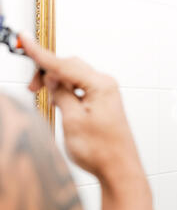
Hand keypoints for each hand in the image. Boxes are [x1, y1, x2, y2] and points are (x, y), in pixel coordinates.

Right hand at [20, 33, 143, 185]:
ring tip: (48, 100)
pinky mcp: (104, 104)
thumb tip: (53, 78)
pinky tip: (61, 104)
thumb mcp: (73, 120)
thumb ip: (62, 94)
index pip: (64, 64)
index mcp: (100, 85)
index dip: (40, 54)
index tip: (24, 39)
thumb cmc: (101, 150)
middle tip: (32, 88)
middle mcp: (106, 86)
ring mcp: (107, 95)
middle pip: (71, 67)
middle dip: (49, 73)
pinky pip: (82, 89)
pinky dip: (68, 93)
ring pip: (75, 79)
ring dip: (58, 85)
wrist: (119, 169)